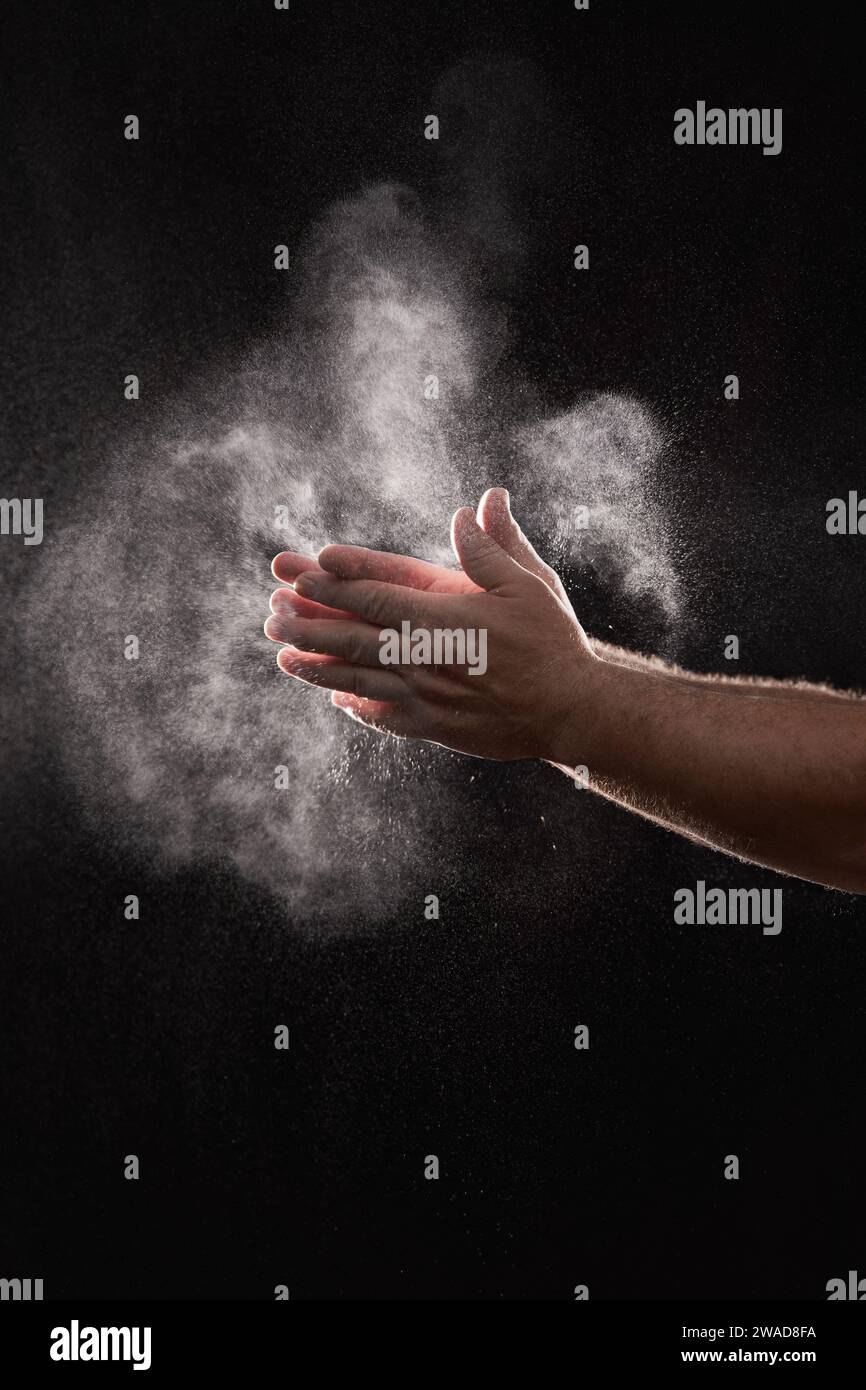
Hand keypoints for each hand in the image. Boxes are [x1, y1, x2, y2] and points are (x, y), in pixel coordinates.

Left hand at [265, 489, 598, 761]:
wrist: (571, 711)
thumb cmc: (552, 643)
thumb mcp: (529, 585)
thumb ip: (494, 548)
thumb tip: (474, 506)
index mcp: (442, 618)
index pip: (376, 595)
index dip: (337, 582)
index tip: (306, 569)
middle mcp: (424, 658)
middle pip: (353, 638)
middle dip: (309, 623)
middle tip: (273, 613)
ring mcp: (425, 696)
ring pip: (358, 679)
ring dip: (317, 666)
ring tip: (283, 655)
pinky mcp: (434, 727)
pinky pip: (384, 716)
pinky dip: (357, 706)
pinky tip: (337, 699)